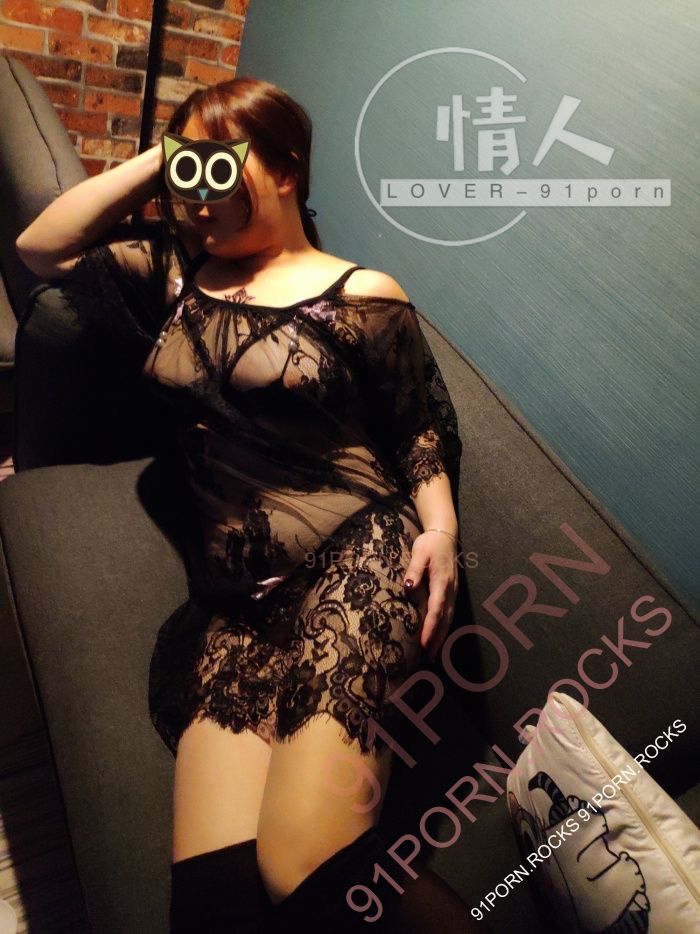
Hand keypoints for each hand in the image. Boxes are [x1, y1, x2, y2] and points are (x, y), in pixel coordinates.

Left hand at [403, 530, 457, 661]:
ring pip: (449, 619)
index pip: (436, 610)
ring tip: (432, 656)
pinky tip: (438, 639)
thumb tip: (408, 586)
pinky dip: (444, 629)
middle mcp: (450, 591)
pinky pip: (449, 615)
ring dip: (441, 638)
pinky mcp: (452, 593)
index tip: (423, 644)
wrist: (444, 535)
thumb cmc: (429, 544)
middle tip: (428, 659)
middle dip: (437, 640)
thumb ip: (414, 569)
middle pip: (445, 620)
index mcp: (442, 582)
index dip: (430, 628)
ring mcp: (453, 593)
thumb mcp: (419, 552)